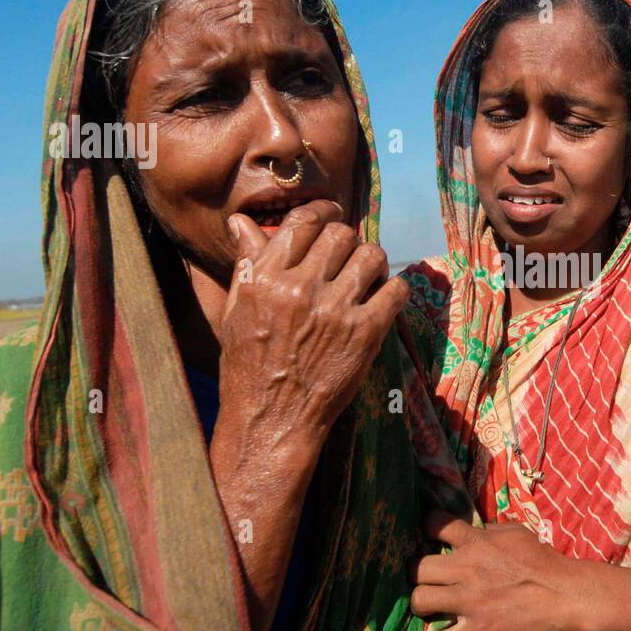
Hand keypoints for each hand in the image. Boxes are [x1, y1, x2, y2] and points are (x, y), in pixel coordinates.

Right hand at [218, 200, 408, 460]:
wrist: (272, 418)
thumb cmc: (249, 365)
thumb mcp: (235, 310)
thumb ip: (247, 263)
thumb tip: (243, 222)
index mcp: (266, 278)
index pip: (303, 221)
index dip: (322, 211)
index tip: (331, 216)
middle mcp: (300, 288)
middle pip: (341, 234)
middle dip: (347, 241)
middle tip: (347, 257)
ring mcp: (336, 310)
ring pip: (372, 255)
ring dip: (372, 262)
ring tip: (367, 276)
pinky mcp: (366, 333)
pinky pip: (396, 290)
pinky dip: (394, 289)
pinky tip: (383, 298)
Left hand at [412, 511, 578, 630]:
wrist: (565, 594)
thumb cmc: (544, 561)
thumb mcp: (516, 533)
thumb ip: (489, 532)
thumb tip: (472, 531)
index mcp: (477, 542)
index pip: (434, 524)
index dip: (427, 530)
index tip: (430, 540)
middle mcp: (467, 569)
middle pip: (418, 568)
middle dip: (418, 575)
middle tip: (429, 581)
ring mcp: (470, 601)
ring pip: (419, 600)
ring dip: (422, 605)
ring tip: (432, 608)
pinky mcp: (478, 630)